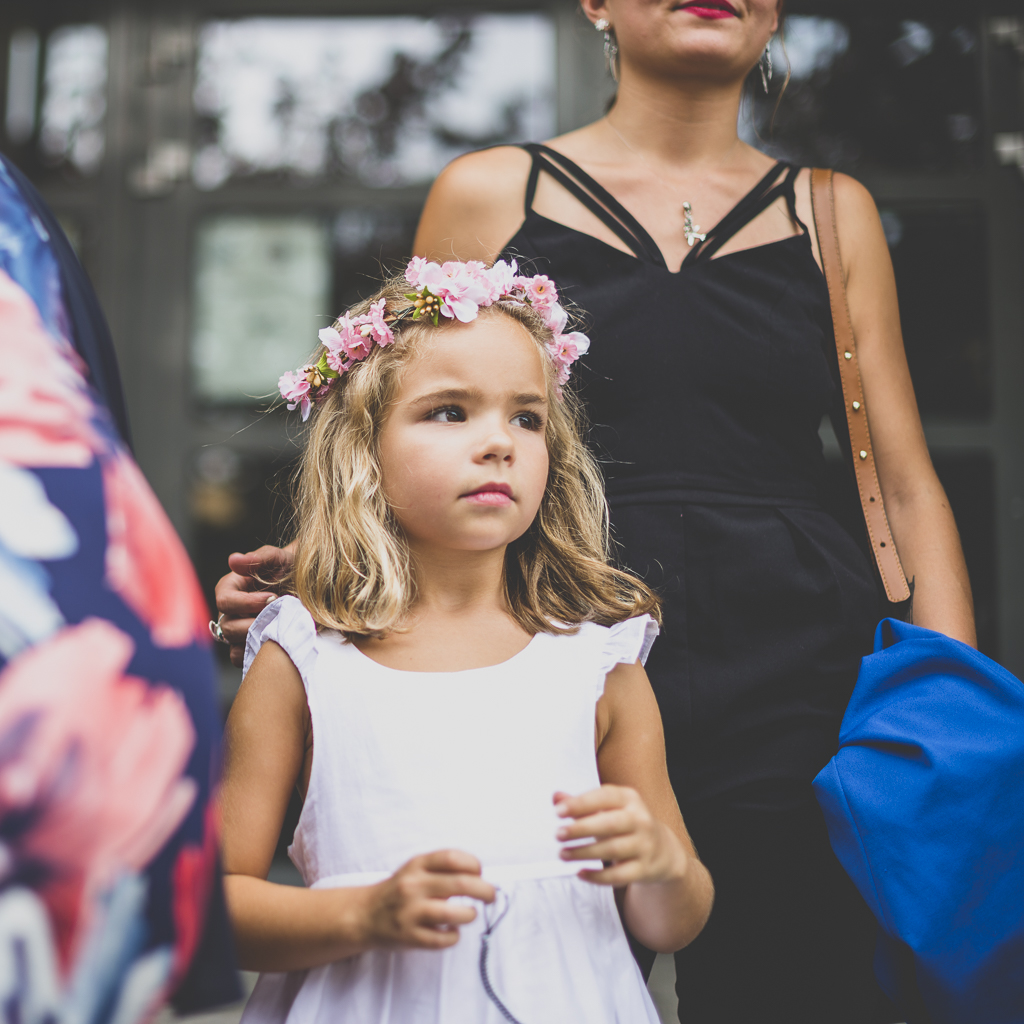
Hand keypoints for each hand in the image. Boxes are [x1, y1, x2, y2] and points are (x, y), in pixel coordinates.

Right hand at [215, 544, 294, 666]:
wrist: (307, 587)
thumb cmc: (289, 569)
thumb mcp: (279, 559)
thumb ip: (260, 557)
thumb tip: (233, 560)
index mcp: (229, 589)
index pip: (225, 601)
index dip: (247, 602)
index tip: (273, 598)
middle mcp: (229, 612)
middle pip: (228, 627)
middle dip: (256, 623)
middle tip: (280, 616)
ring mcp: (238, 632)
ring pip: (235, 646)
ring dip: (259, 640)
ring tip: (280, 629)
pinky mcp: (250, 647)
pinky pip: (245, 659)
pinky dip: (260, 655)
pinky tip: (279, 643)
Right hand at [359, 850, 495, 950]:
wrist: (364, 914)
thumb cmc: (398, 890)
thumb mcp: (415, 869)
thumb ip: (441, 869)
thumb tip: (479, 876)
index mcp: (417, 865)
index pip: (453, 858)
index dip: (473, 864)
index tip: (479, 872)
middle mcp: (414, 886)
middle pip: (461, 883)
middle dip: (484, 890)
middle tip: (491, 896)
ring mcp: (411, 912)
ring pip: (453, 914)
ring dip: (470, 914)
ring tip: (470, 914)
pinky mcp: (409, 937)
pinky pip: (442, 940)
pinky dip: (454, 936)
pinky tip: (452, 931)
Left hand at [555, 786, 688, 887]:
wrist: (663, 851)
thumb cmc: (627, 825)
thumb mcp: (609, 808)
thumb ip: (582, 803)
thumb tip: (556, 797)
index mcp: (629, 798)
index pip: (605, 796)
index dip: (581, 803)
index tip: (558, 811)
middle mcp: (640, 819)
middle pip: (609, 824)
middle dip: (581, 829)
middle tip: (558, 834)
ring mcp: (644, 845)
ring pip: (612, 850)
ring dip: (584, 853)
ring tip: (563, 854)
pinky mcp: (644, 869)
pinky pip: (619, 875)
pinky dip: (597, 876)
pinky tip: (580, 873)